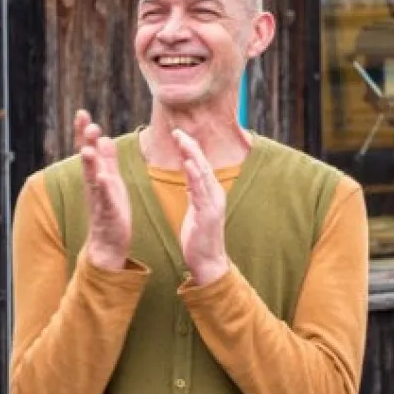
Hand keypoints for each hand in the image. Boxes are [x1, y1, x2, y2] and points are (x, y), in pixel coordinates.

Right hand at [74, 110, 130, 269]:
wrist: (110, 242)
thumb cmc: (111, 211)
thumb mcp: (112, 181)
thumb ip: (108, 161)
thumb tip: (104, 139)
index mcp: (97, 175)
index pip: (89, 149)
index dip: (85, 132)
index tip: (82, 113)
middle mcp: (94, 184)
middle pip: (87, 159)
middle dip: (86, 141)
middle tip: (88, 124)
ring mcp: (99, 198)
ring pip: (92, 177)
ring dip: (90, 163)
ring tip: (88, 149)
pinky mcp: (107, 212)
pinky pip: (103, 199)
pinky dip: (102, 188)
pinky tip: (102, 177)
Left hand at [171, 128, 229, 285]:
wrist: (208, 262)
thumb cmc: (200, 237)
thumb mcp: (195, 208)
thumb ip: (194, 190)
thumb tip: (189, 171)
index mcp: (211, 192)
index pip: (200, 164)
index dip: (190, 148)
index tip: (177, 134)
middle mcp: (215, 194)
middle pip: (202, 164)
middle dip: (190, 146)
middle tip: (177, 131)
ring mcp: (213, 204)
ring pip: (202, 174)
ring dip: (192, 156)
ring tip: (182, 141)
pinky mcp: (208, 214)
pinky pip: (200, 191)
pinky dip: (195, 176)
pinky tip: (188, 164)